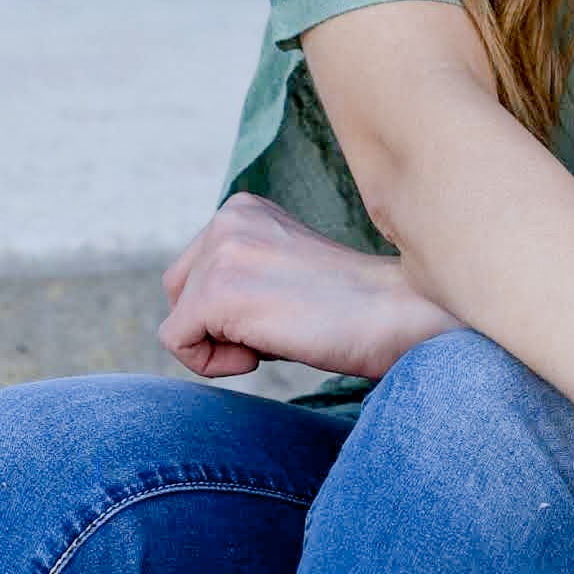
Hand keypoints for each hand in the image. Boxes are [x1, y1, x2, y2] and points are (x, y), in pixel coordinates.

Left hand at [158, 195, 454, 382]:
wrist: (395, 316)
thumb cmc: (351, 309)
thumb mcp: (283, 272)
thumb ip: (241, 276)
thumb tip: (194, 321)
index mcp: (243, 209)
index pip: (197, 271)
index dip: (230, 311)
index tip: (283, 311)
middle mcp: (226, 218)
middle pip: (177, 291)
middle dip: (215, 324)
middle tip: (276, 328)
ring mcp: (220, 252)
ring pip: (178, 319)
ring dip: (221, 344)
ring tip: (276, 335)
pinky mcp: (216, 291)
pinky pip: (178, 343)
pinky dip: (214, 364)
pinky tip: (261, 355)